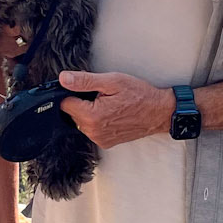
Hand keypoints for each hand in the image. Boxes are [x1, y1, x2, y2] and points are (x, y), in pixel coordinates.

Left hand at [59, 68, 173, 149]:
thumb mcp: (112, 81)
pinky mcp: (106, 143)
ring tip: (110, 105)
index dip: (74, 93)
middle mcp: (93, 132)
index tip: (88, 89)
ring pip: (82, 122)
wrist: (159, 112)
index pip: (65, 103)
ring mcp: (100, 139)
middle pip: (73, 113)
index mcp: (92, 116)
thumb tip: (64, 79)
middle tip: (103, 96)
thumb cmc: (140, 95)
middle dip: (83, 103)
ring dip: (90, 112)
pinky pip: (92, 130)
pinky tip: (112, 114)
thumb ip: (85, 81)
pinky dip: (98, 121)